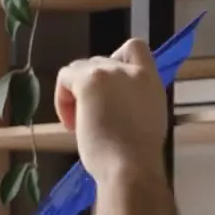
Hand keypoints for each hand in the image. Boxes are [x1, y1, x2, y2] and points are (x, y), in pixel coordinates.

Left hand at [54, 38, 168, 184]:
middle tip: (94, 116)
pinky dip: (62, 99)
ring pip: (81, 68)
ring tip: (81, 123)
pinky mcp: (89, 80)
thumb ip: (134, 100)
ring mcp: (110, 73)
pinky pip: (65, 78)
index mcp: (151, 81)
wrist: (130, 167)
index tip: (112, 88)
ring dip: (77, 91)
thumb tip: (115, 101)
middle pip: (101, 61)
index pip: (136, 47)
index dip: (118, 60)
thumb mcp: (146, 119)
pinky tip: (71, 124)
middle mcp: (132, 70)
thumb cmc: (138, 156)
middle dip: (93, 85)